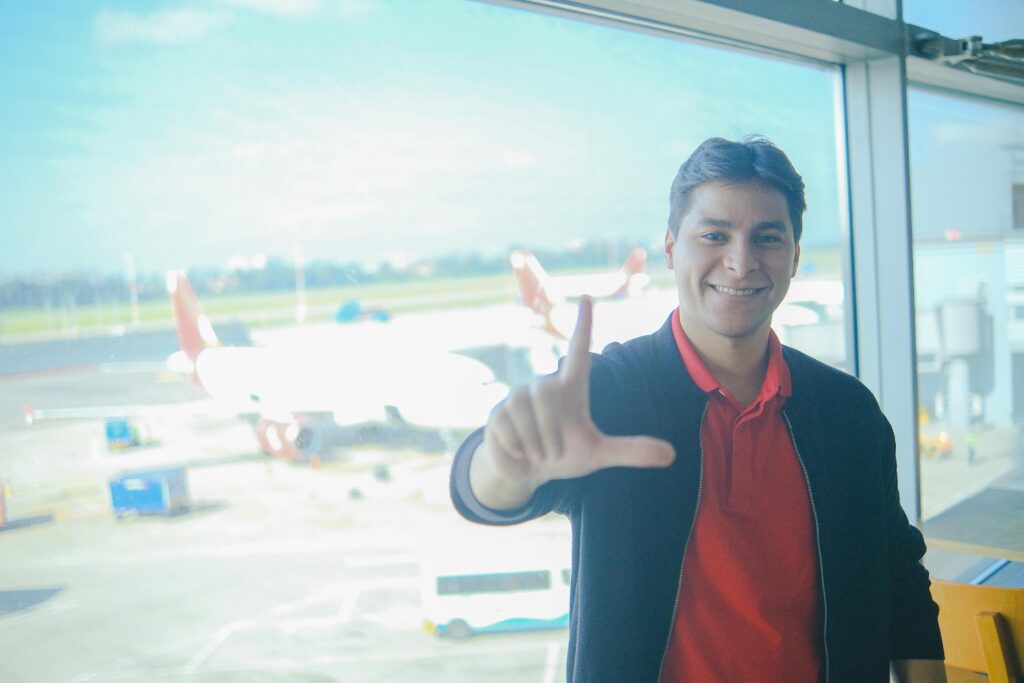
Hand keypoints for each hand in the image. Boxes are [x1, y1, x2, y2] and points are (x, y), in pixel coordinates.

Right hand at [481, 296, 675, 493]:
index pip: (578, 350)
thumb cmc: (563, 454)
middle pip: (545, 390)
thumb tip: (671, 455)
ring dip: (536, 440)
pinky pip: (507, 424)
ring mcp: (518, 397)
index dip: (583, 325)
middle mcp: (544, 386)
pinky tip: (519, 451)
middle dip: (551, 428)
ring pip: (524, 406)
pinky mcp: (497, 413)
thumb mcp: (598, 454)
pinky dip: (518, 446)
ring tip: (538, 452)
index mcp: (571, 389)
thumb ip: (630, 451)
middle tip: (554, 451)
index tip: (587, 298)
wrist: (527, 472)